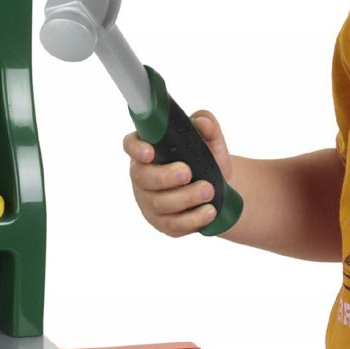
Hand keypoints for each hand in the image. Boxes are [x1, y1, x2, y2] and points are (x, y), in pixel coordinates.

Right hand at [124, 111, 231, 236]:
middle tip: (188, 173)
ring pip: (159, 203)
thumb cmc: (205, 161)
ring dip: (185, 197)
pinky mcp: (162, 223)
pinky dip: (192, 219)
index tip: (151, 152)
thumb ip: (207, 126)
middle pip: (143, 178)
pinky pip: (172, 224)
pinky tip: (208, 211)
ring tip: (209, 191)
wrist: (218, 190)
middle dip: (165, 177)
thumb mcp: (210, 141)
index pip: (131, 145)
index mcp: (148, 150)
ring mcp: (149, 202)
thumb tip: (202, 123)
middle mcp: (142, 176)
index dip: (136, 149)